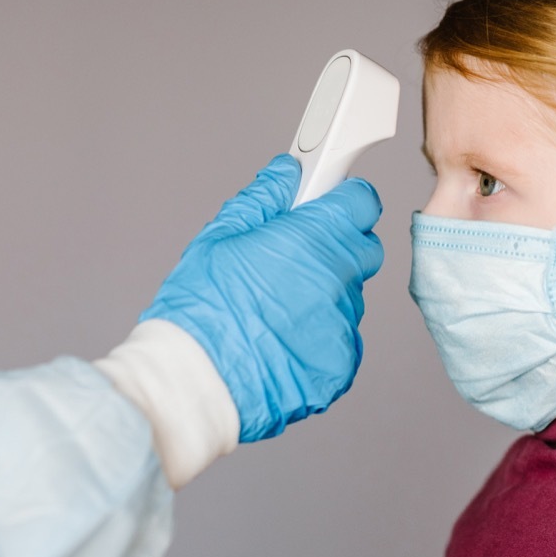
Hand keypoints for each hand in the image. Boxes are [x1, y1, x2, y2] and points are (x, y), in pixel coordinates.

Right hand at [141, 154, 383, 441]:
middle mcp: (337, 281)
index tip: (328, 205)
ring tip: (273, 311)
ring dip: (324, 296)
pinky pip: (340, 341)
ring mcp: (342, 327)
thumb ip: (263, 199)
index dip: (344, 201)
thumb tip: (287, 172)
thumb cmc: (199, 310)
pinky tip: (279, 342)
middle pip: (363, 250)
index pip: (362, 203)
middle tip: (294, 258)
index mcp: (312, 239)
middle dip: (337, 246)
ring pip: (348, 298)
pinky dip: (317, 339)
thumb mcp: (219, 238)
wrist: (192, 384)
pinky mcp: (339, 367)